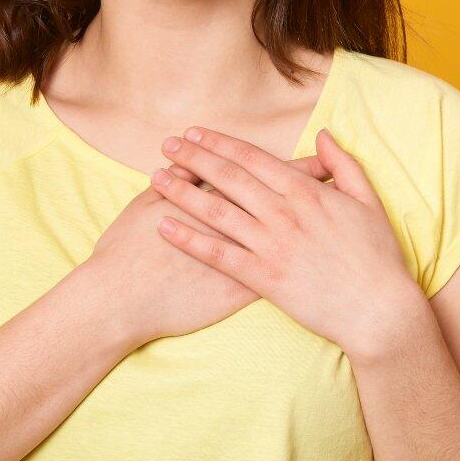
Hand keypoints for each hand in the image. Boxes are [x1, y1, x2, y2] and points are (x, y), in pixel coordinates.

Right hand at [83, 158, 332, 347]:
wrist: (119, 300)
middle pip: (287, 206)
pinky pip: (276, 277)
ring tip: (336, 220)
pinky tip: (314, 265)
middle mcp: (236, 227)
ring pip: (288, 242)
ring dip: (314, 231)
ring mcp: (239, 261)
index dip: (295, 169)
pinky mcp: (237, 291)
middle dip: (315, 195)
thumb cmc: (126, 250)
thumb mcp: (146, 203)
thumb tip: (192, 160)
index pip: (266, 177)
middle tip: (339, 186)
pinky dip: (297, 268)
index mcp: (217, 201)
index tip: (319, 163)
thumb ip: (175, 181)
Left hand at [149, 126, 421, 354]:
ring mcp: (273, 246)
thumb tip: (323, 134)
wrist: (380, 310)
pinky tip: (164, 227)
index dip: (221, 144)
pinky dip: (189, 240)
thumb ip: (343, 165)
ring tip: (156, 177)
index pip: (253, 159)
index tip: (196, 134)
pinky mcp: (265, 278)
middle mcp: (285, 214)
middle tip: (166, 145)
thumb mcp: (368, 201)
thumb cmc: (378, 256)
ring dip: (183, 192)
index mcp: (307, 192)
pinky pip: (219, 256)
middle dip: (194, 158)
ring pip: (218, 212)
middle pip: (229, 178)